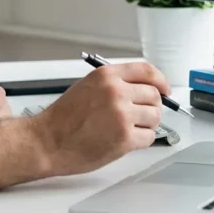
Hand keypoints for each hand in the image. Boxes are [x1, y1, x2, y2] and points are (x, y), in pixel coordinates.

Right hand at [31, 62, 169, 175]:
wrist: (48, 141)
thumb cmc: (63, 118)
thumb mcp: (87, 87)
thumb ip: (114, 84)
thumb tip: (141, 89)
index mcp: (107, 76)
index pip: (146, 71)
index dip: (161, 81)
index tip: (165, 89)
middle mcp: (116, 92)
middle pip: (154, 95)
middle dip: (152, 106)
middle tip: (143, 115)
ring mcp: (122, 115)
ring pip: (155, 117)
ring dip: (147, 124)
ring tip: (130, 129)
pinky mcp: (124, 138)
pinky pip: (149, 137)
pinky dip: (142, 140)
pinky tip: (126, 140)